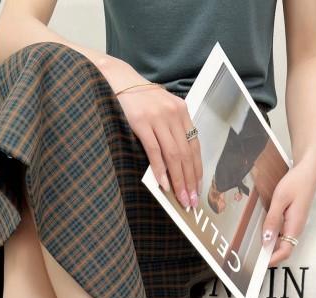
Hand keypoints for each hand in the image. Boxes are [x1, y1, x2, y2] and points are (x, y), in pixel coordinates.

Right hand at [116, 84, 202, 209]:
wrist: (118, 79)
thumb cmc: (139, 100)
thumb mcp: (162, 110)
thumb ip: (171, 131)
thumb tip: (176, 164)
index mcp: (182, 111)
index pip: (194, 147)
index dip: (197, 171)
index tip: (197, 190)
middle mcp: (173, 114)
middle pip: (186, 154)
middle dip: (189, 181)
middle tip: (191, 201)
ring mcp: (157, 118)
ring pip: (173, 155)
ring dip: (178, 180)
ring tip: (180, 198)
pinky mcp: (141, 122)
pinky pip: (154, 151)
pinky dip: (160, 170)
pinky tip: (163, 184)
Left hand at [262, 155, 315, 266]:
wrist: (308, 170)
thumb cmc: (296, 182)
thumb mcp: (280, 199)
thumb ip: (273, 220)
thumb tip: (266, 240)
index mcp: (295, 226)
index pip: (285, 251)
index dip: (272, 259)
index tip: (259, 262)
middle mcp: (296, 228)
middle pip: (282, 249)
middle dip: (268, 254)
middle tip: (251, 255)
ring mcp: (294, 224)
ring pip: (281, 241)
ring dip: (269, 244)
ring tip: (253, 244)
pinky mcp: (292, 219)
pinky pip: (281, 232)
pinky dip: (272, 234)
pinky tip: (262, 229)